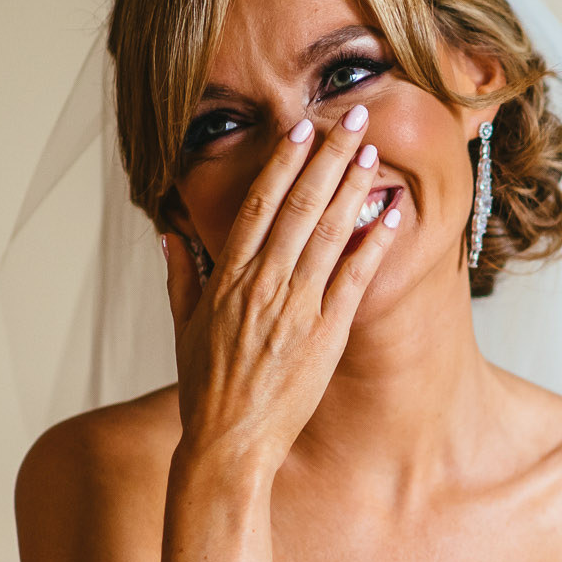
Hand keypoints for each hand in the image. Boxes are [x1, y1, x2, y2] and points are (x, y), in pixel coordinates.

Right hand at [161, 104, 401, 470]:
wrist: (228, 445)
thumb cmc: (206, 390)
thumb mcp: (183, 329)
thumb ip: (180, 277)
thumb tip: (171, 234)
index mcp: (226, 277)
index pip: (259, 203)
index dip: (284, 161)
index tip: (303, 128)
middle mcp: (262, 284)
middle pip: (300, 205)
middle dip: (330, 156)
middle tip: (354, 117)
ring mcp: (296, 308)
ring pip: (330, 232)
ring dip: (353, 186)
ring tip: (374, 149)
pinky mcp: (325, 336)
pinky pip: (355, 279)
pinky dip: (373, 243)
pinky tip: (391, 213)